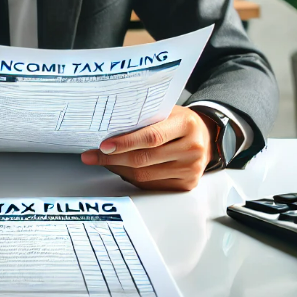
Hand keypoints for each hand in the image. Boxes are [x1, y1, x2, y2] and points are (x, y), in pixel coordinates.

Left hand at [80, 105, 214, 190]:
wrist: (205, 136)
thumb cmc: (179, 121)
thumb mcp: (167, 112)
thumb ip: (144, 119)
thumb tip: (109, 131)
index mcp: (187, 125)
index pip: (152, 136)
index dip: (125, 142)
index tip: (103, 146)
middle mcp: (192, 149)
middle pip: (145, 159)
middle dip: (113, 159)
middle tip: (92, 156)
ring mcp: (191, 169)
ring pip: (145, 175)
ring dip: (119, 169)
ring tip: (103, 161)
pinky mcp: (187, 184)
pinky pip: (151, 185)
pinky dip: (132, 178)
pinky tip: (121, 169)